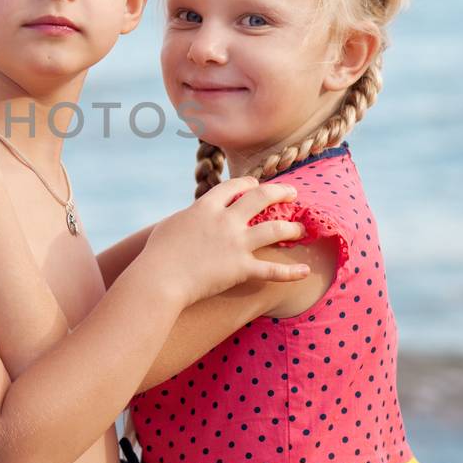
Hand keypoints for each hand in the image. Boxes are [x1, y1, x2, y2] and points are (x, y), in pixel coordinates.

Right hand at [139, 177, 310, 307]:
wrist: (159, 278)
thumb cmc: (157, 255)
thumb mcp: (171, 226)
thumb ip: (188, 218)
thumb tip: (193, 216)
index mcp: (206, 207)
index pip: (233, 187)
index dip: (248, 183)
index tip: (256, 184)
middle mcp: (225, 220)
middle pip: (261, 198)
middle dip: (280, 192)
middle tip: (292, 193)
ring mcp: (236, 244)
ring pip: (274, 229)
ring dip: (291, 228)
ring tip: (301, 229)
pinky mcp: (241, 268)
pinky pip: (273, 270)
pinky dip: (292, 272)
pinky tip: (305, 271)